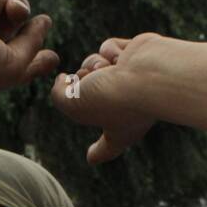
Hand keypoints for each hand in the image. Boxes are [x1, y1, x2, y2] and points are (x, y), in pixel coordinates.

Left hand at [50, 34, 161, 163]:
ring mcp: (133, 81)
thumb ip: (59, 95)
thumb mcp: (72, 105)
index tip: (92, 157)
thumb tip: (64, 79)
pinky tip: (123, 57)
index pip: (106, 147)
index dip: (98, 152)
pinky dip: (111, 50)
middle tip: (94, 82)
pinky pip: (109, 49)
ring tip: (109, 68)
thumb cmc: (112, 97)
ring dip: (94, 63)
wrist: (148, 73)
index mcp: (119, 131)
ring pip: (94, 66)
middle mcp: (127, 107)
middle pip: (87, 92)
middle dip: (82, 82)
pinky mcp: (138, 56)